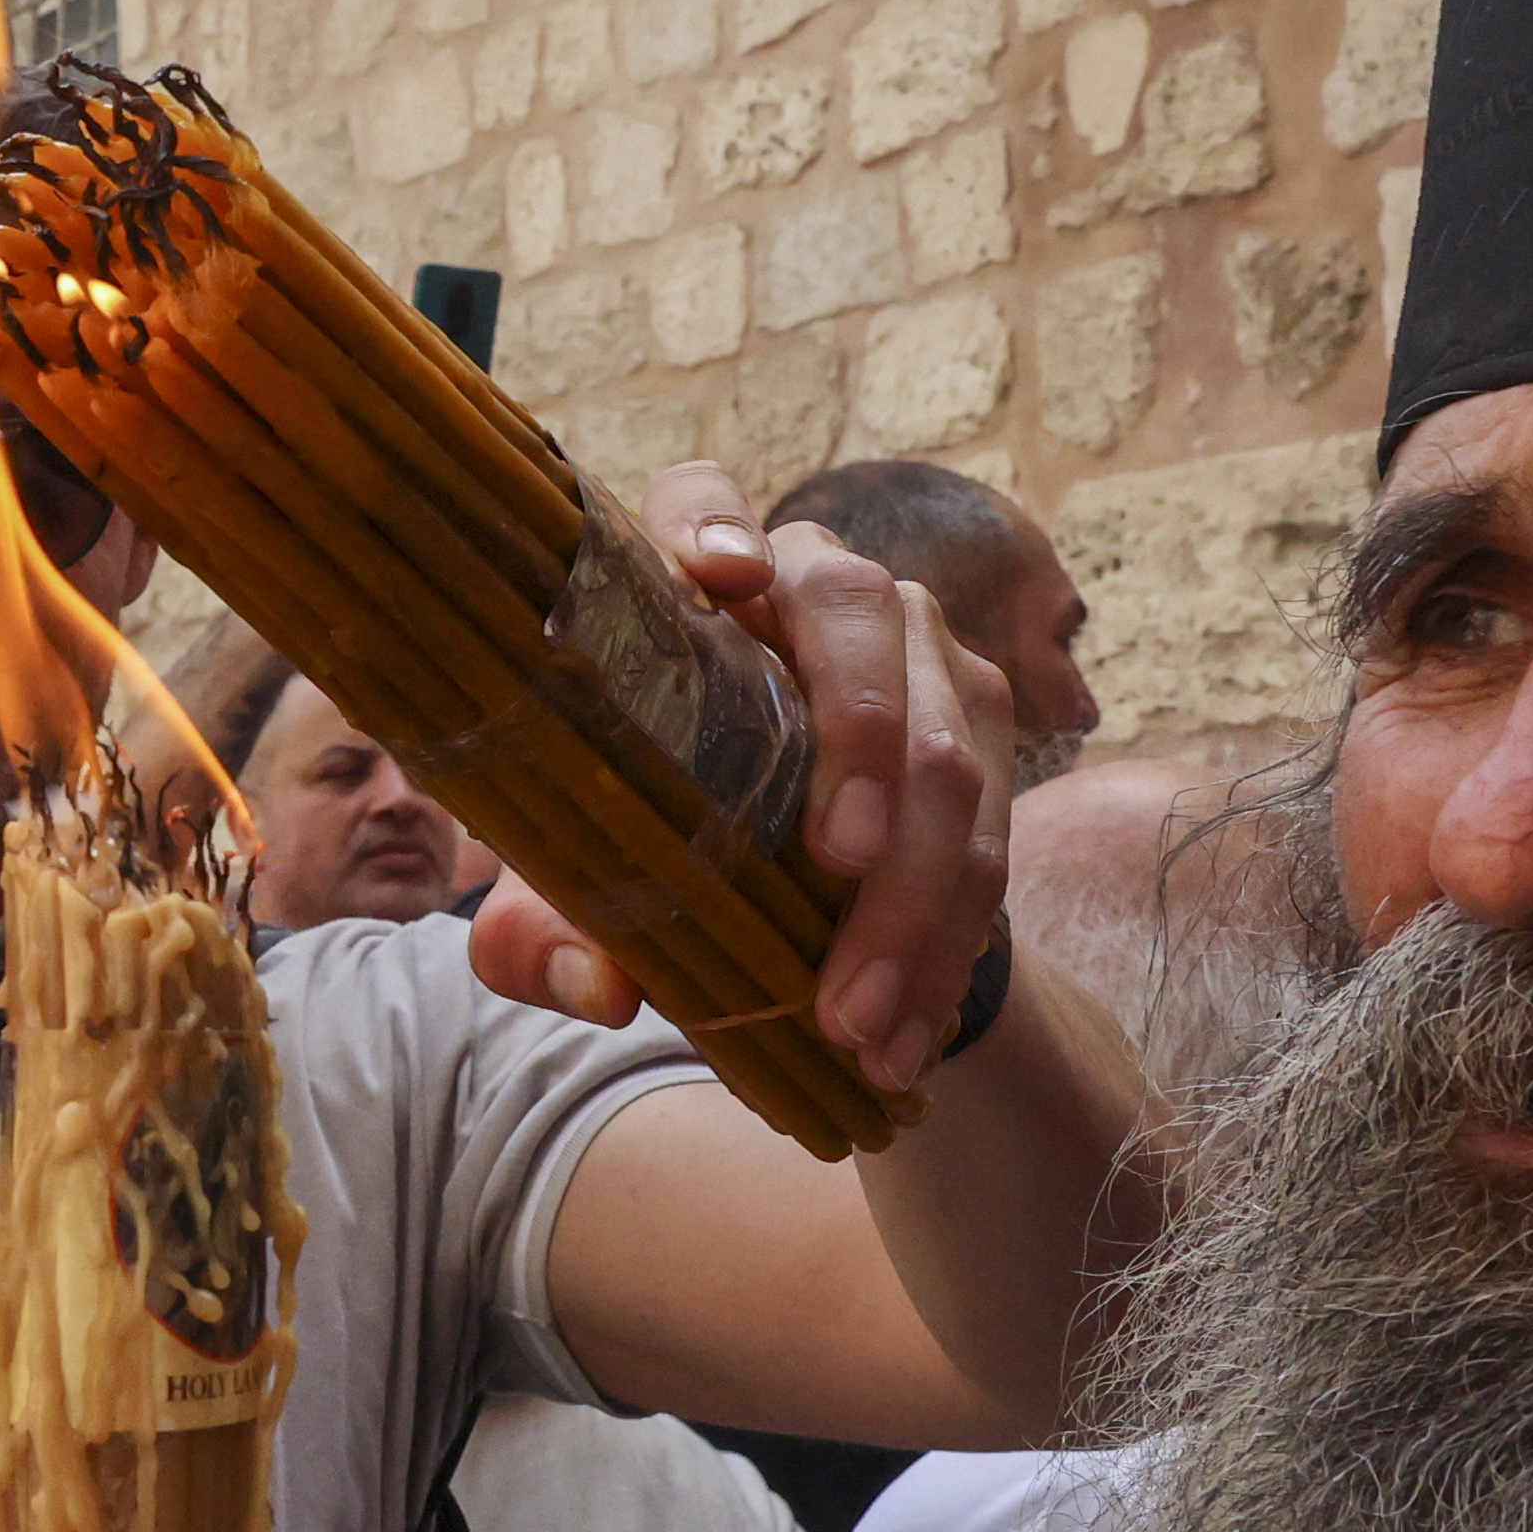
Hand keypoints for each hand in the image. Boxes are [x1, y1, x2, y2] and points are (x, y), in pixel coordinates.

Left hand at [469, 466, 1015, 1099]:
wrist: (787, 869)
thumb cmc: (650, 829)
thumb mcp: (575, 879)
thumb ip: (544, 926)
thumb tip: (596, 985)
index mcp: (695, 588)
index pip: (697, 499)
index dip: (707, 519)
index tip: (717, 574)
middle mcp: (817, 590)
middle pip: (859, 613)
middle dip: (863, 738)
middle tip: (839, 862)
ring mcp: (918, 650)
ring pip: (946, 746)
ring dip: (910, 896)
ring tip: (854, 1019)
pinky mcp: (983, 726)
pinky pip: (988, 837)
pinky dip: (945, 944)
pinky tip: (901, 1032)